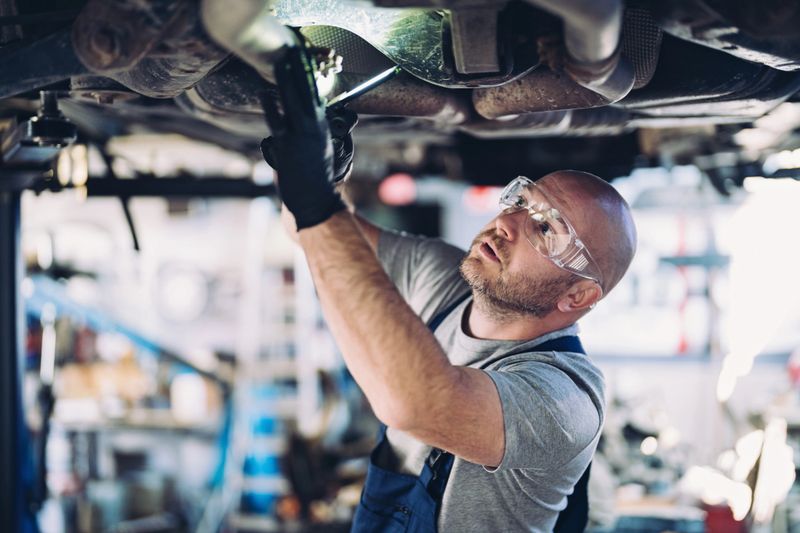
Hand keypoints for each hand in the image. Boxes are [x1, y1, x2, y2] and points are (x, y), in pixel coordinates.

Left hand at [259, 44, 345, 229]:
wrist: (313, 198)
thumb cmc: (322, 175)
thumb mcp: (329, 148)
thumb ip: (324, 128)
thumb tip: (324, 113)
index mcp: (322, 127)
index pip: (316, 94)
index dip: (309, 75)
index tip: (305, 59)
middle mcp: (311, 128)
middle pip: (303, 92)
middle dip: (297, 70)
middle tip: (292, 50)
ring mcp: (296, 136)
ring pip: (289, 102)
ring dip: (284, 81)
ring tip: (280, 63)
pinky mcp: (283, 145)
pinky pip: (276, 121)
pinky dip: (271, 106)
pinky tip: (265, 93)